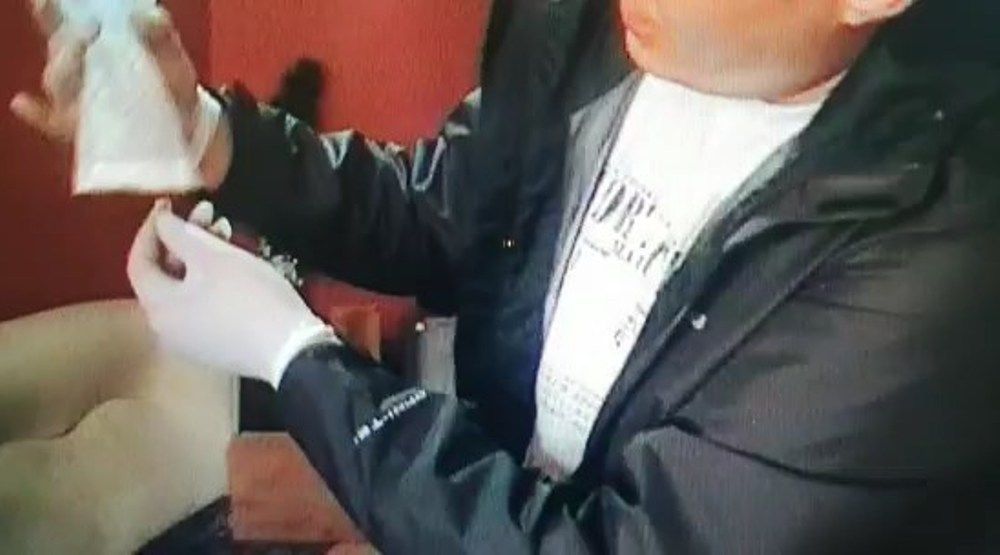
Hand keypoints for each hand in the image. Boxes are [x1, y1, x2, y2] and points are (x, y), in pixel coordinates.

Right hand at [12, 0, 230, 188]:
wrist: (187, 127)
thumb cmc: (172, 84)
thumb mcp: (172, 57)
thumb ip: (162, 35)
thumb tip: (148, 17)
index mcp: (95, 44)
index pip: (61, 22)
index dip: (50, 11)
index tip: (48, 2)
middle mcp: (79, 69)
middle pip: (59, 52)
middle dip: (69, 45)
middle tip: (88, 39)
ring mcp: (76, 99)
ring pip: (56, 84)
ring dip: (62, 75)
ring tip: (80, 71)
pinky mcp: (77, 128)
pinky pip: (49, 121)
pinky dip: (35, 113)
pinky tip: (22, 103)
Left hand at [127, 201, 336, 387]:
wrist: (291, 350)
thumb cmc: (248, 297)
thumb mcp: (212, 256)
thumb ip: (179, 234)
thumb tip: (161, 223)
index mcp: (158, 307)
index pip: (139, 261)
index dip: (151, 229)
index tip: (168, 204)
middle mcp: (166, 328)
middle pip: (165, 274)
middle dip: (184, 239)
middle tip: (207, 213)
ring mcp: (192, 342)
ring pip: (187, 289)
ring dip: (201, 257)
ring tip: (226, 233)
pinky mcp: (218, 348)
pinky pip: (204, 306)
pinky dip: (212, 281)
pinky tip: (236, 266)